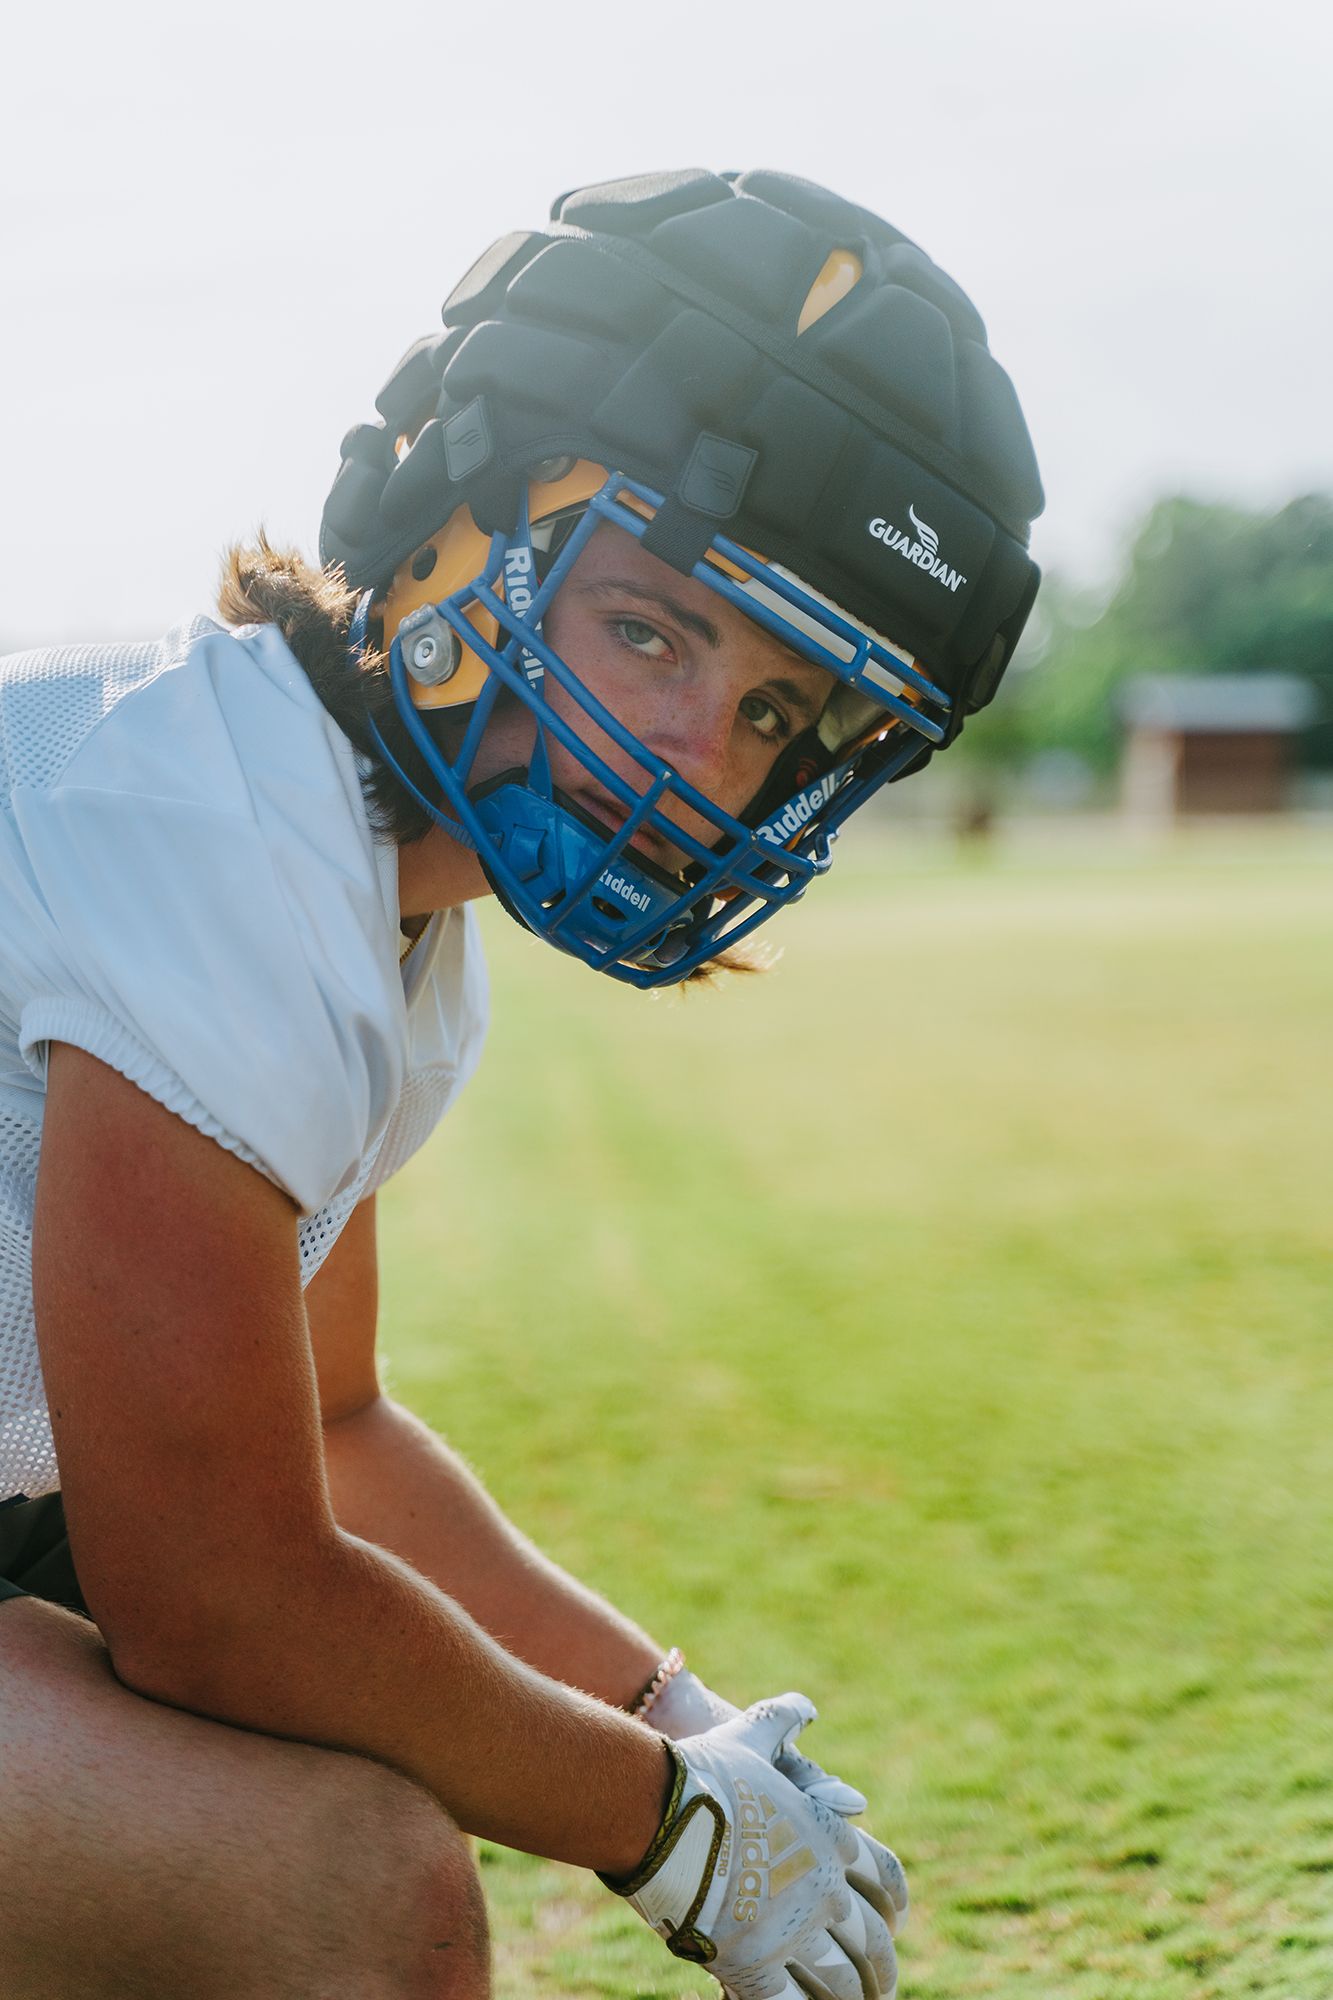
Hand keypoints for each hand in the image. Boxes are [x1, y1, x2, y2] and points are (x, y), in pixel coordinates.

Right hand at [603, 1695, 906, 1999]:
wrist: (658, 1811)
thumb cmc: (705, 1771)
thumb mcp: (751, 1737)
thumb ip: (783, 1723)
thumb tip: (808, 1708)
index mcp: (831, 1837)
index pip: (887, 1878)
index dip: (894, 1903)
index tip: (896, 1921)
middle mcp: (825, 1889)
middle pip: (872, 1942)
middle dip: (882, 1969)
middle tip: (884, 1985)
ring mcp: (793, 1931)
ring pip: (842, 1984)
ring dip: (854, 1999)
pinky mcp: (755, 1967)